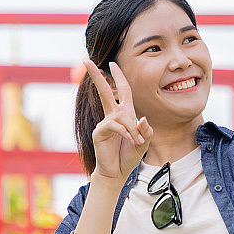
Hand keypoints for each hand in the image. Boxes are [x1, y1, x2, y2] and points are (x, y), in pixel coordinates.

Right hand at [83, 60, 152, 182]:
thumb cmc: (129, 156)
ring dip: (131, 127)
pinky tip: (130, 140)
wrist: (117, 172)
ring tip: (137, 142)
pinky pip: (114, 125)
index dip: (118, 76)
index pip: (122, 90)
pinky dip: (125, 131)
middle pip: (104, 90)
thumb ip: (146, 131)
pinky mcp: (99, 132)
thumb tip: (142, 119)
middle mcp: (113, 115)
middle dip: (97, 75)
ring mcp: (105, 123)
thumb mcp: (144, 143)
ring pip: (118, 114)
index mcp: (124, 114)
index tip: (112, 63)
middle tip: (86, 60)